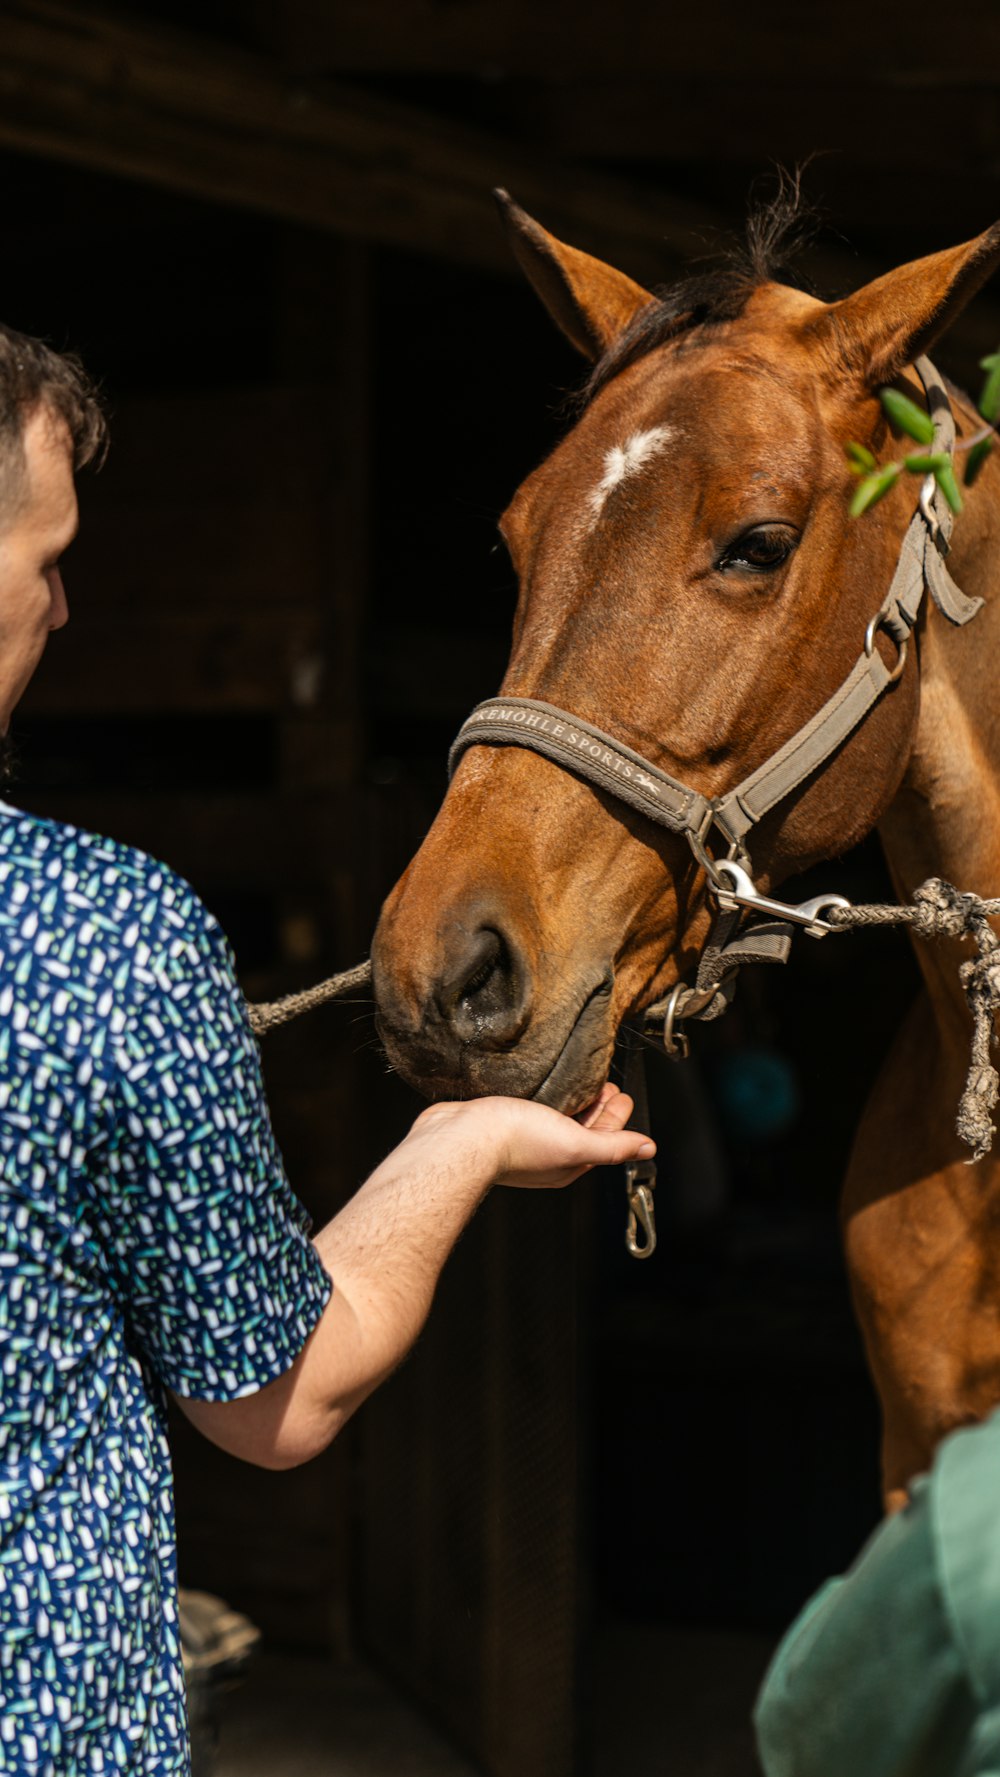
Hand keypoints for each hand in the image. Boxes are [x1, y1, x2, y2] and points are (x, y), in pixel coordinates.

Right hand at [411, 1084, 654, 1189]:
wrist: (460, 1138)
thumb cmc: (515, 1142)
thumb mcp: (576, 1143)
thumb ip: (613, 1146)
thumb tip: (648, 1148)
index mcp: (568, 1163)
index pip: (604, 1138)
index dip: (617, 1116)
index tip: (624, 1094)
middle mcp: (548, 1154)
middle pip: (583, 1128)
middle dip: (598, 1107)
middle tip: (607, 1083)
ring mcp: (524, 1140)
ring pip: (557, 1119)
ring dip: (573, 1100)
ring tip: (582, 1078)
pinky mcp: (502, 1125)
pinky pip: (532, 1110)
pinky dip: (546, 1097)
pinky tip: (544, 1084)